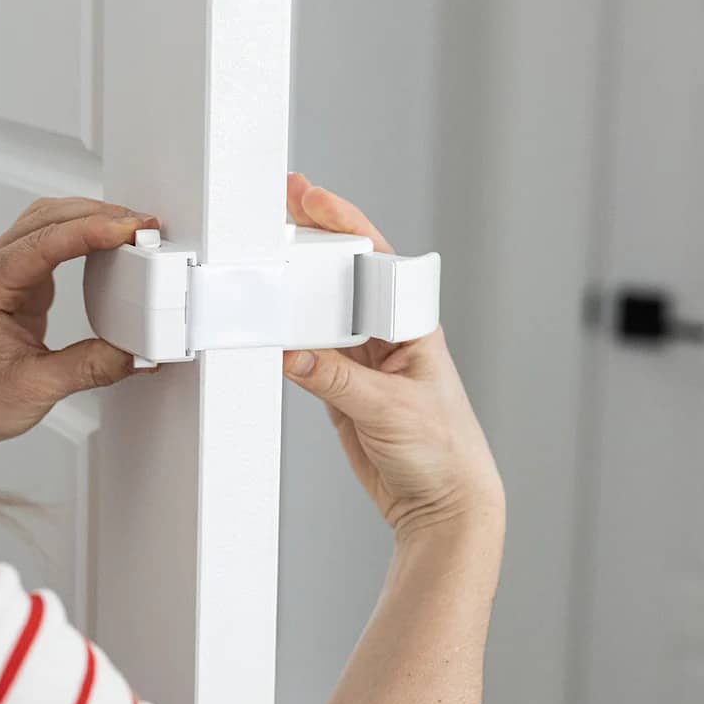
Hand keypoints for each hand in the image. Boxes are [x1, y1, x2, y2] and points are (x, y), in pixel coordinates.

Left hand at [0, 198, 159, 505]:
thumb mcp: (38, 387)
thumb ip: (91, 366)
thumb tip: (137, 351)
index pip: (43, 243)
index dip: (91, 231)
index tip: (130, 229)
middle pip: (47, 219)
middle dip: (99, 216)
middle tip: (144, 228)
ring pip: (46, 221)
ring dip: (90, 219)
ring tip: (132, 231)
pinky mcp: (10, 275)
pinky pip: (46, 240)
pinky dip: (79, 234)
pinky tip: (105, 242)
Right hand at [282, 173, 503, 543]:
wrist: (441, 506)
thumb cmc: (446, 453)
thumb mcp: (393, 411)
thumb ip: (339, 381)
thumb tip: (294, 354)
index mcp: (412, 324)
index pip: (374, 257)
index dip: (342, 222)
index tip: (308, 197)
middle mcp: (385, 334)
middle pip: (339, 276)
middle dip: (307, 242)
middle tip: (271, 214)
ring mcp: (360, 359)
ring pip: (317, 312)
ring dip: (289, 293)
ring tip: (256, 268)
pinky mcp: (339, 387)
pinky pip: (303, 353)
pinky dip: (281, 341)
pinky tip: (262, 330)